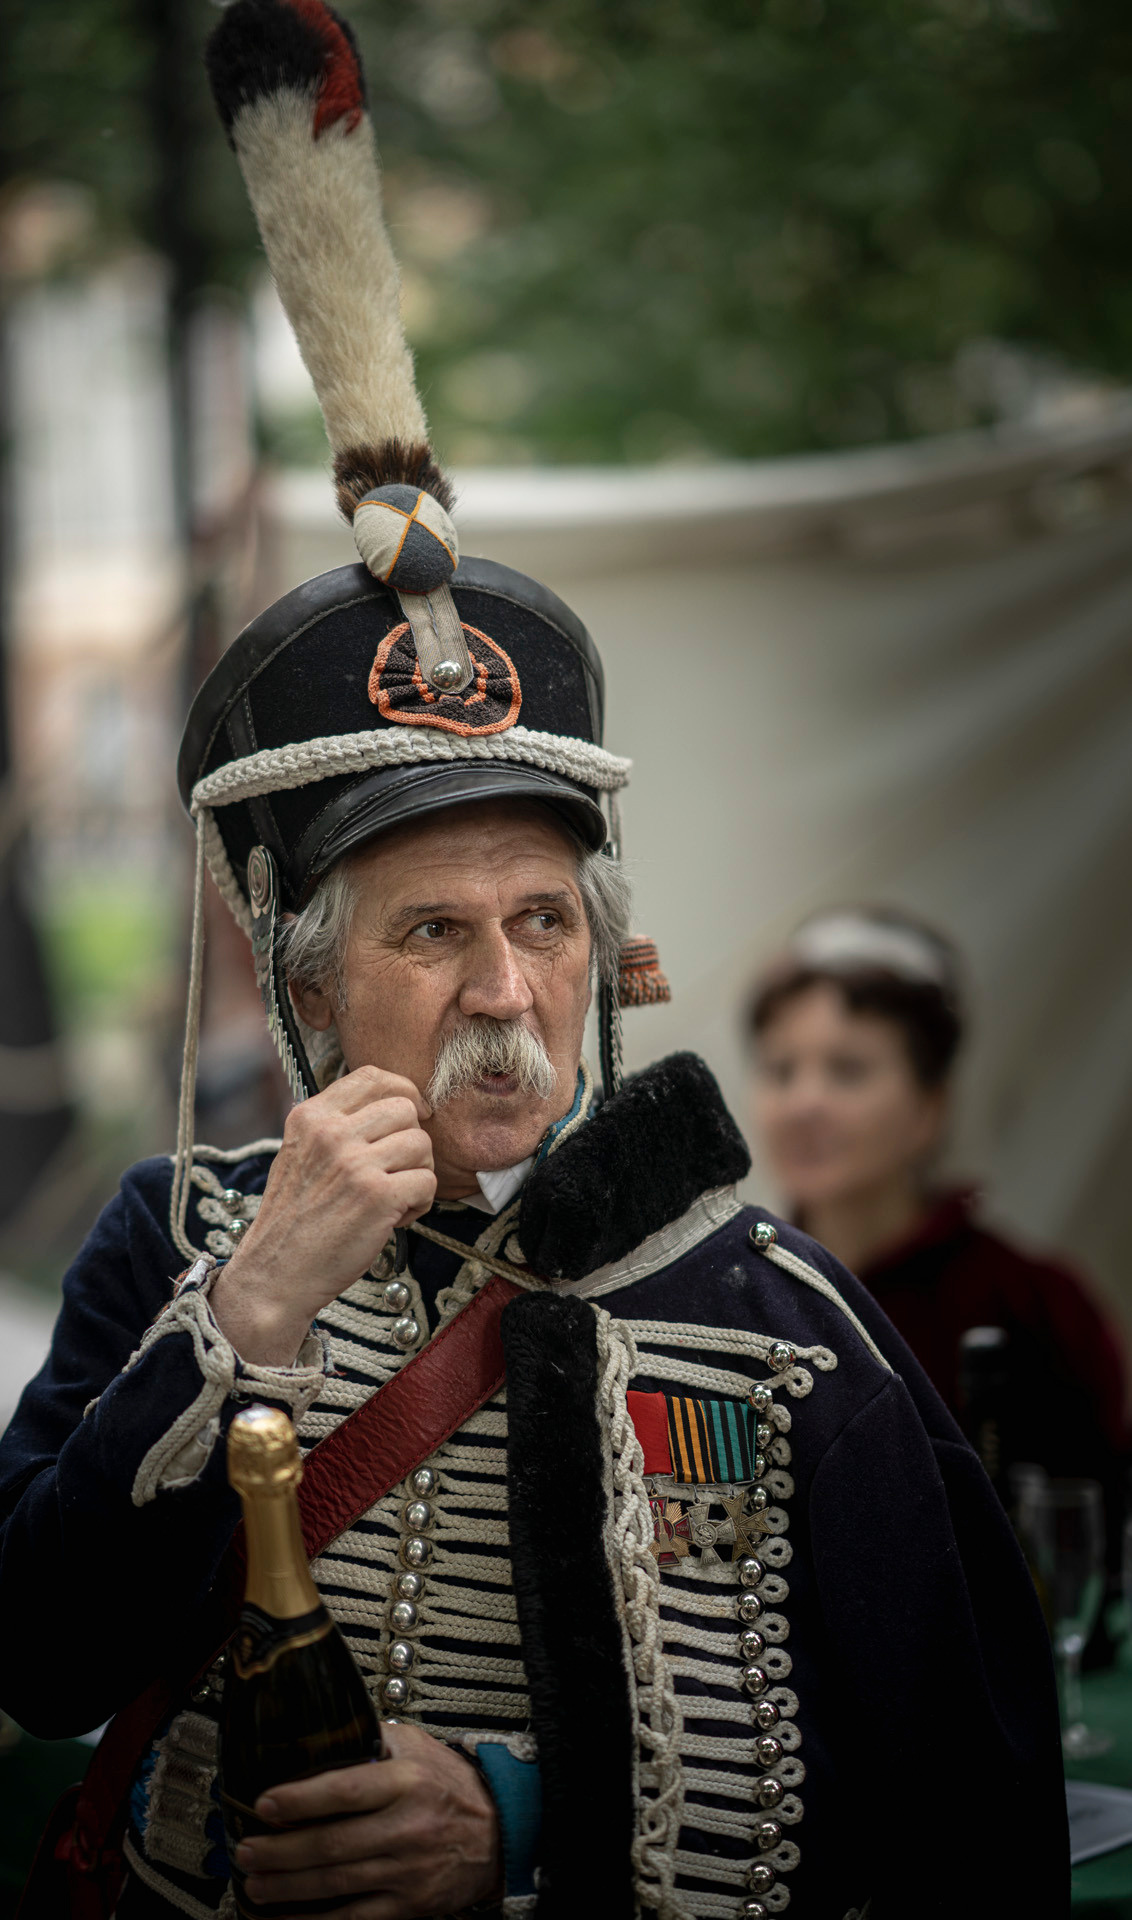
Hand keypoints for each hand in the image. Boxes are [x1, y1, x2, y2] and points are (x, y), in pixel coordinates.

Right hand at [210, 1068, 435, 1365]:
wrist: (275, 1275)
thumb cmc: (294, 1221)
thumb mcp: (299, 1155)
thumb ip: (335, 1126)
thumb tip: (393, 1104)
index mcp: (310, 1117)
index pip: (372, 1076)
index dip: (404, 1091)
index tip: (412, 1115)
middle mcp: (330, 1133)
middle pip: (405, 1110)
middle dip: (410, 1142)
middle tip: (393, 1174)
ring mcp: (354, 1163)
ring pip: (422, 1144)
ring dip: (416, 1174)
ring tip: (390, 1200)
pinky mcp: (377, 1196)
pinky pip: (427, 1182)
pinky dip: (419, 1204)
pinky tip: (394, 1219)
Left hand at [235, 1722, 502, 1917]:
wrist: (502, 1833)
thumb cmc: (452, 1785)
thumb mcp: (419, 1747)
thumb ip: (373, 1739)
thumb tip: (321, 1733)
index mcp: (407, 1782)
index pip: (347, 1790)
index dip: (301, 1799)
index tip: (265, 1803)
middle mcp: (408, 1827)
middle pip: (333, 1844)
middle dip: (281, 1851)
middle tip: (246, 1851)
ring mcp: (408, 1872)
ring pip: (337, 1884)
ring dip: (288, 1887)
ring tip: (255, 1883)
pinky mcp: (409, 1907)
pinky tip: (288, 1919)